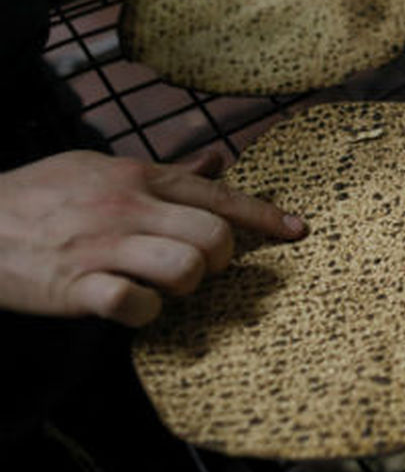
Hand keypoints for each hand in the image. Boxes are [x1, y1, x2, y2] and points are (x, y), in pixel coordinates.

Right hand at [0, 151, 306, 326]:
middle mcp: (126, 207)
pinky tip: (128, 304)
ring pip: (184, 268)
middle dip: (220, 258)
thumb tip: (218, 159)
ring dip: (184, 285)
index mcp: (137, 176)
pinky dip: (143, 311)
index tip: (297, 231)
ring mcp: (102, 247)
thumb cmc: (40, 196)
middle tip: (201, 265)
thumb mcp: (100, 167)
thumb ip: (164, 169)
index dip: (264, 216)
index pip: (217, 194)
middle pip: (213, 235)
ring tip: (162, 283)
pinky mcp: (75, 287)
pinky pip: (136, 304)